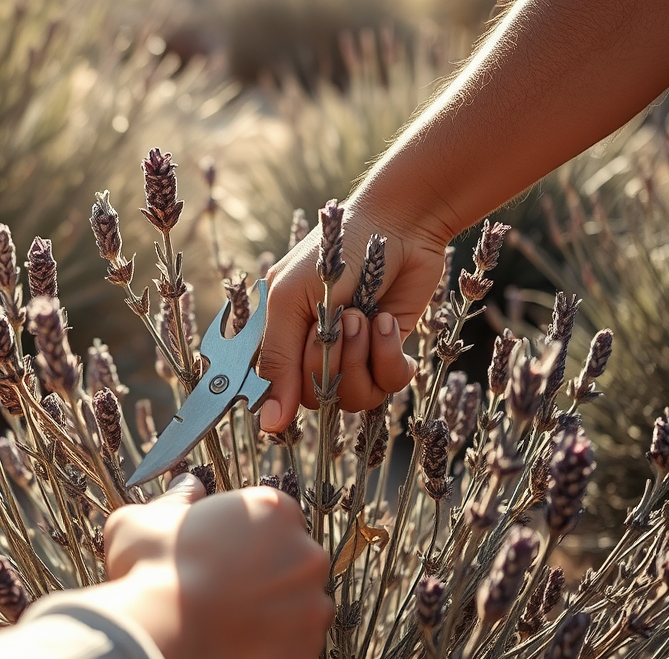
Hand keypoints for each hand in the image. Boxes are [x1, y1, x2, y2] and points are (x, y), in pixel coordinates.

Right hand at [95, 475, 333, 658]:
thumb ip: (174, 501)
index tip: (219, 559)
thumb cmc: (151, 570)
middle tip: (221, 600)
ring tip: (227, 640)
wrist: (161, 634)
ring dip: (276, 629)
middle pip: (295, 569)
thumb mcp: (146, 520)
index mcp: (273, 511)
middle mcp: (306, 557)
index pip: (275, 522)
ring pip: (302, 620)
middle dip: (267, 584)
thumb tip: (187, 486)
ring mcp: (312, 612)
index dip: (245, 542)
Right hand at [256, 202, 447, 424]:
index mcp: (281, 339)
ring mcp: (354, 357)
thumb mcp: (292, 302)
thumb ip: (279, 362)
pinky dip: (390, 354)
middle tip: (342, 318)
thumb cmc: (336, 252)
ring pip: (354, 398)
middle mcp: (315, 354)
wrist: (398, 225)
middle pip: (317, 399)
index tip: (296, 383)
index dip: (286, 395)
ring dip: (362, 356)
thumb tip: (269, 424)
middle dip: (332, 360)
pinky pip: (389, 385)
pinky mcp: (389, 354)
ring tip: (365, 317)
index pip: (275, 392)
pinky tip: (386, 322)